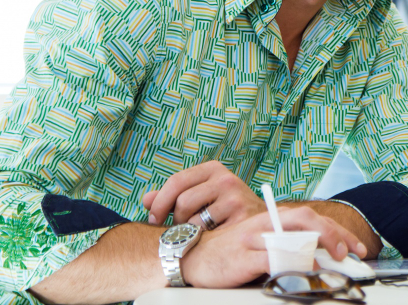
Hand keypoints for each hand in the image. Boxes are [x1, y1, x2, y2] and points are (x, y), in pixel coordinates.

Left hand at [143, 160, 264, 229]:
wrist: (263, 223)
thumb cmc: (226, 210)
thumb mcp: (201, 195)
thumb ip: (173, 196)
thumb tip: (145, 200)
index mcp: (213, 168)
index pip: (176, 181)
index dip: (159, 202)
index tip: (153, 219)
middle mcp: (225, 178)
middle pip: (182, 201)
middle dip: (175, 220)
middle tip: (179, 229)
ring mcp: (235, 197)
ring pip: (193, 220)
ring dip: (190, 232)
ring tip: (199, 233)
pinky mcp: (241, 217)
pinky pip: (207, 233)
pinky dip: (203, 240)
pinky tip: (211, 238)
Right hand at [183, 208, 369, 286]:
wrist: (191, 256)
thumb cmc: (229, 252)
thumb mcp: (260, 244)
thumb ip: (285, 246)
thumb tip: (318, 260)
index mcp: (273, 219)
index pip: (312, 218)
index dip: (337, 231)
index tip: (356, 247)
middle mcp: (266, 224)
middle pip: (307, 219)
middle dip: (335, 234)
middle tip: (353, 252)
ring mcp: (255, 239)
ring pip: (293, 233)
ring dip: (319, 245)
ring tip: (338, 260)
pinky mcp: (244, 256)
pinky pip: (273, 256)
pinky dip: (292, 261)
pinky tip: (306, 269)